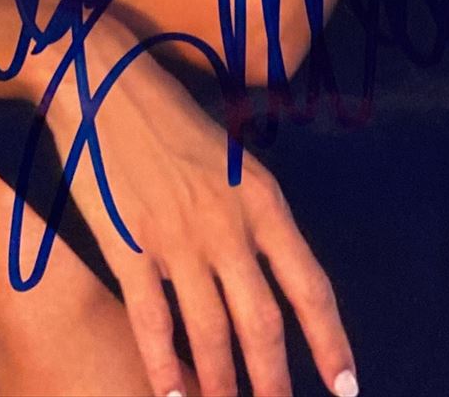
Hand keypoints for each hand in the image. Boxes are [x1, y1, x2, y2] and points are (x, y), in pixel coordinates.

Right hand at [27, 18, 357, 396]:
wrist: (103, 81)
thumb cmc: (170, 114)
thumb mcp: (232, 155)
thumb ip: (252, 212)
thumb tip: (270, 270)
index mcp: (261, 198)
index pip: (310, 286)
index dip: (331, 344)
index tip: (346, 388)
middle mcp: (227, 225)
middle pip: (262, 325)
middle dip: (276, 385)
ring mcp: (176, 239)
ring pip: (210, 335)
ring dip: (223, 388)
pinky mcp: (128, 247)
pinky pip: (151, 321)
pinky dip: (162, 367)